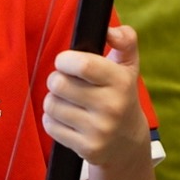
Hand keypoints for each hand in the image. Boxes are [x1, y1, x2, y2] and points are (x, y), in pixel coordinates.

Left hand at [44, 24, 150, 167]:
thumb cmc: (122, 96)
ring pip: (51, 104)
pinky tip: (66, 118)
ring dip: (54, 100)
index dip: (64, 60)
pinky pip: (50, 126)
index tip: (65, 62)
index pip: (82, 64)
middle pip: (59, 84)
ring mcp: (99, 130)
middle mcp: (111, 106)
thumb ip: (125, 40)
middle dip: (56, 79)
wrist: (128, 143)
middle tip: (65, 83)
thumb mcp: (129, 66)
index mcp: (121, 81)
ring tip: (67, 101)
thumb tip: (109, 31)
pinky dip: (52, 120)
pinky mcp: (87, 148)